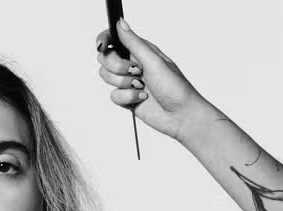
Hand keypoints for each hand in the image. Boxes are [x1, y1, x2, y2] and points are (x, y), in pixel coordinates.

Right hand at [95, 19, 212, 142]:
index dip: (104, 41)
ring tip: (141, 86)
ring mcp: (128, 82)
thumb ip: (134, 43)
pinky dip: (127, 98)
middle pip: (106, 59)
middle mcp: (133, 64)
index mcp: (141, 51)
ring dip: (123, 84)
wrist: (180, 115)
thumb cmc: (175, 87)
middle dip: (116, 67)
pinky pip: (113, 96)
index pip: (115, 39)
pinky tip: (141, 98)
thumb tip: (120, 24)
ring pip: (107, 77)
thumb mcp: (154, 61)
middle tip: (135, 71)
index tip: (103, 46)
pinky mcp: (126, 98)